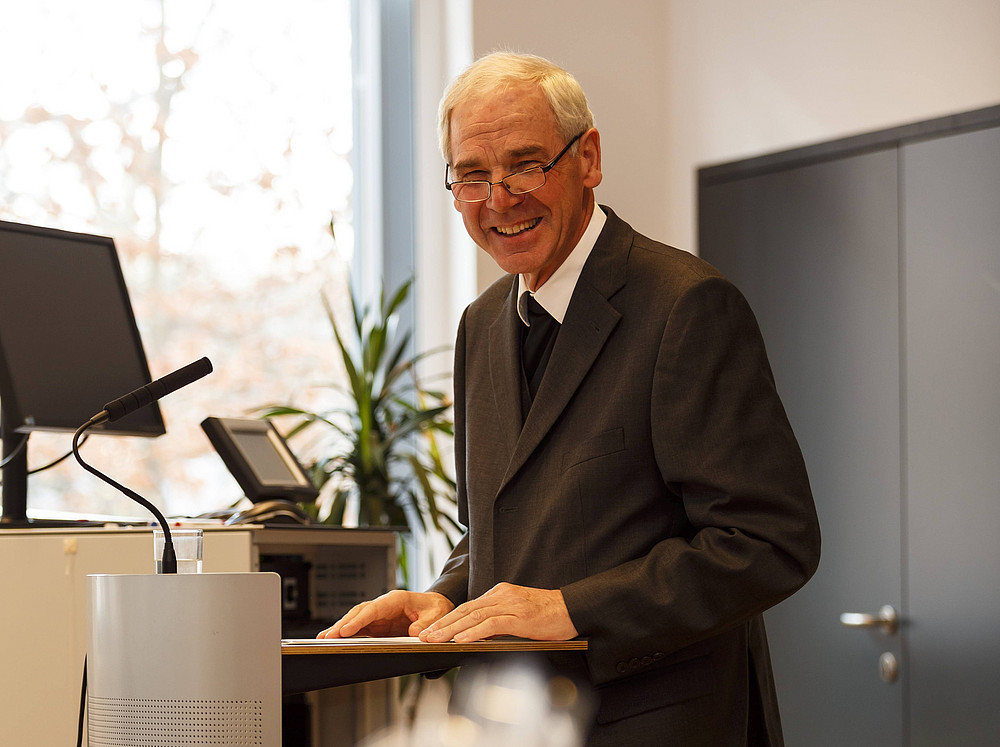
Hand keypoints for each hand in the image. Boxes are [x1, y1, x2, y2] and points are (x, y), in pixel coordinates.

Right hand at [316, 590, 453, 638]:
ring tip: (324, 640)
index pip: (373, 609)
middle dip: (342, 625)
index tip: (345, 630)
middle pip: (359, 613)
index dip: (359, 620)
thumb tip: (414, 632)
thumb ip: (426, 623)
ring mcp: (380, 616)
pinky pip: (360, 629)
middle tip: (326, 637)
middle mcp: (384, 606)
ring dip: (340, 630)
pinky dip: (348, 635)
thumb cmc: (435, 608)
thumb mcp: (436, 615)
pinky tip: (336, 641)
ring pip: (356, 621)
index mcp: (396, 599)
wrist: (437, 607)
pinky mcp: (379, 626)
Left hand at [419, 583, 578, 642]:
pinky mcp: (520, 616)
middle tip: (423, 635)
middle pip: (465, 610)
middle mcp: (502, 596)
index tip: (431, 630)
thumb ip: (497, 621)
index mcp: (500, 594)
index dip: (447, 619)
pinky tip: (460, 640)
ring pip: (474, 616)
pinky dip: (473, 632)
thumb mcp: (518, 615)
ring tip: (435, 639)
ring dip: (451, 629)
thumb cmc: (547, 616)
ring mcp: (510, 605)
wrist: (572, 609)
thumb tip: (477, 635)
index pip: (467, 607)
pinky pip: (491, 624)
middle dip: (442, 624)